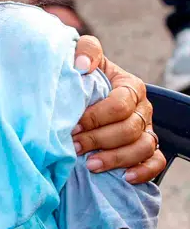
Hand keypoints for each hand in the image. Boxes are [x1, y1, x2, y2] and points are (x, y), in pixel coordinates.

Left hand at [70, 35, 164, 183]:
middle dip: (99, 140)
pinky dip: (143, 171)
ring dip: (116, 158)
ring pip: (143, 147)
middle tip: (74, 147)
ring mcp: (147, 129)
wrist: (85, 90)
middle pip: (129, 128)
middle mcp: (142, 108)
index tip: (73, 125)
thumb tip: (83, 64)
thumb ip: (86, 50)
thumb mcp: (84, 57)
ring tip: (90, 165)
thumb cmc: (84, 75)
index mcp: (130, 86)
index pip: (119, 104)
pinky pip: (155, 161)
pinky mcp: (147, 147)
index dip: (96, 117)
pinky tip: (125, 177)